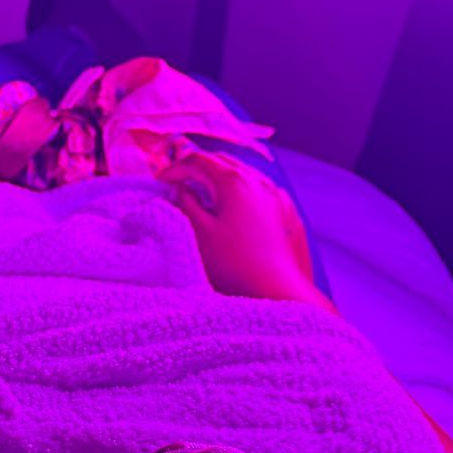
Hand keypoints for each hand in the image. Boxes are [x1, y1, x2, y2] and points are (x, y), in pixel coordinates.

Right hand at [159, 146, 324, 303]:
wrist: (281, 291)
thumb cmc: (235, 265)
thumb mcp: (199, 234)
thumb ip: (186, 204)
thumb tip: (181, 190)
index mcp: (234, 182)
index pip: (198, 161)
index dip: (176, 168)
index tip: (161, 181)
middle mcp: (260, 182)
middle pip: (224, 162)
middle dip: (199, 168)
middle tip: (181, 183)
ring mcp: (279, 196)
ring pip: (246, 175)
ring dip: (223, 180)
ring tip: (208, 197)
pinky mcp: (290, 214)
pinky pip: (263, 193)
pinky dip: (245, 194)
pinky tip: (239, 213)